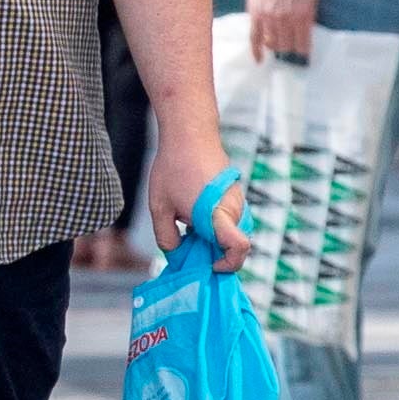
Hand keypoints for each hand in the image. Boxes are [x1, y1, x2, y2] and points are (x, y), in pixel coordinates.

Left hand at [148, 136, 249, 271]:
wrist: (190, 134)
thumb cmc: (173, 169)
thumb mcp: (159, 208)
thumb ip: (168, 239)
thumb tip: (178, 256)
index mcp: (219, 214)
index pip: (239, 248)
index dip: (227, 265)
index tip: (209, 264)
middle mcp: (235, 209)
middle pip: (234, 246)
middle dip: (214, 255)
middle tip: (188, 247)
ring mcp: (238, 201)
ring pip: (231, 233)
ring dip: (213, 239)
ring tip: (187, 227)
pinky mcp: (236, 195)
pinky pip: (230, 220)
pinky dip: (216, 226)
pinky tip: (193, 215)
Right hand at [246, 0, 317, 63]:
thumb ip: (309, 16)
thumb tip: (306, 33)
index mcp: (303, 15)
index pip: (304, 45)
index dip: (304, 51)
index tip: (304, 53)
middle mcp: (286, 20)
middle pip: (288, 47)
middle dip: (290, 49)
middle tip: (291, 47)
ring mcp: (269, 18)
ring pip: (273, 44)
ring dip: (277, 47)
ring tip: (279, 45)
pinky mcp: (256, 15)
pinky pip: (254, 38)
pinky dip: (256, 51)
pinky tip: (260, 59)